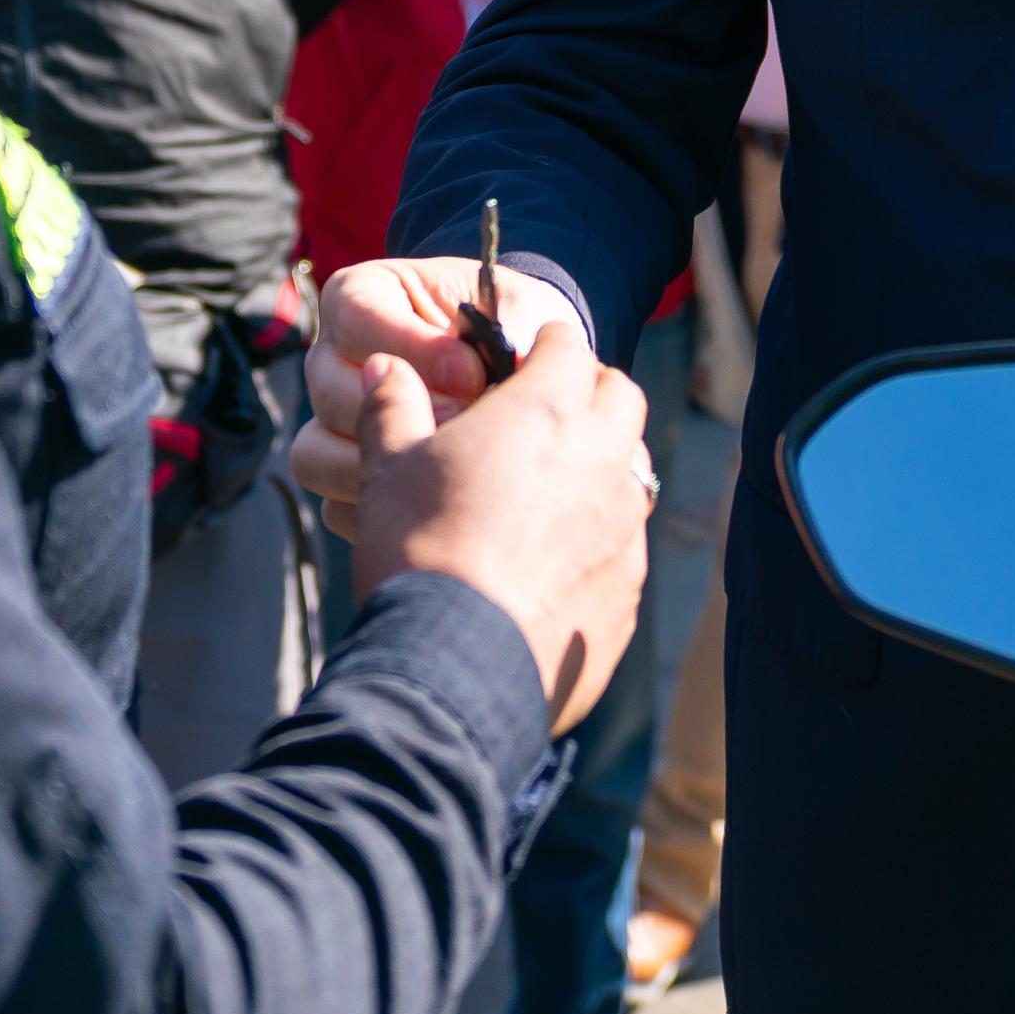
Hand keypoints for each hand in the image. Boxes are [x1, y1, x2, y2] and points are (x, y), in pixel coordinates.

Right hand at [291, 253, 591, 540]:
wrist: (529, 389)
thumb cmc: (520, 333)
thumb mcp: (521, 316)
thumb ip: (495, 332)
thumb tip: (470, 379)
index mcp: (368, 298)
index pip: (353, 315)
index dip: (412, 346)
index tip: (473, 374)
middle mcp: (334, 359)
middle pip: (328, 390)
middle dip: (412, 416)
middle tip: (474, 429)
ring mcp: (332, 426)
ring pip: (315, 455)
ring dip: (393, 468)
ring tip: (463, 471)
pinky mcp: (348, 486)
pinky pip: (337, 508)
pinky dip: (390, 511)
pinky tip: (443, 506)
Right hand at [345, 324, 653, 733]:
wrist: (456, 666)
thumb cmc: (420, 550)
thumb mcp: (388, 468)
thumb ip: (390, 406)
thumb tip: (384, 367)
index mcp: (548, 412)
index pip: (569, 348)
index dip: (544, 347)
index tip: (523, 356)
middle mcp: (603, 461)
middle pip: (620, 399)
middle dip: (590, 394)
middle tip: (546, 413)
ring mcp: (625, 531)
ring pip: (631, 475)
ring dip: (600, 468)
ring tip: (549, 491)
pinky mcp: (628, 593)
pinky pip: (624, 547)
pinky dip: (598, 540)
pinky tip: (551, 564)